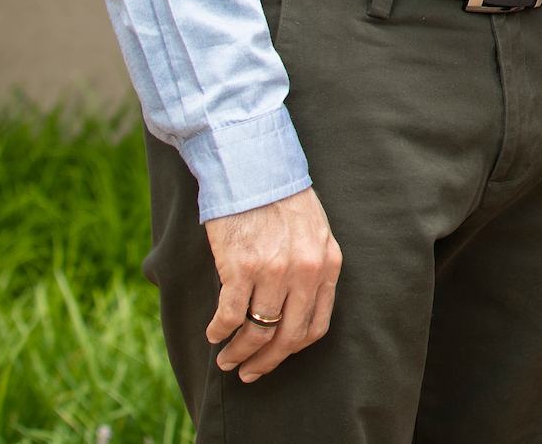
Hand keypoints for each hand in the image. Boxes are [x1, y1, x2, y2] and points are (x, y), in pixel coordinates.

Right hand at [204, 187, 342, 382]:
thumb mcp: (314, 233)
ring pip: (258, 332)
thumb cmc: (282, 201)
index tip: (274, 359)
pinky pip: (230, 315)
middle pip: (288, 337)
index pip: (315, 326)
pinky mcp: (242, 267)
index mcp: (328, 265)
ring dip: (238, 352)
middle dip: (266, 361)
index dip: (292, 350)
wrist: (256, 169)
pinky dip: (219, 331)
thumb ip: (312, 269)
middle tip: (248, 373)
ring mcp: (274, 271)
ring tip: (226, 359)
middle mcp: (306, 272)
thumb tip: (294, 310)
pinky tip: (213, 334)